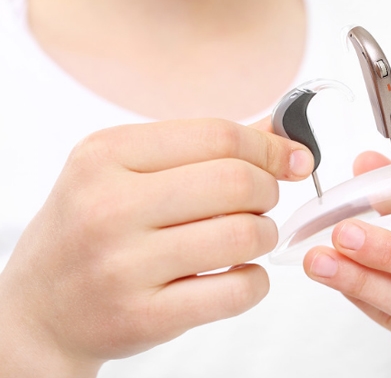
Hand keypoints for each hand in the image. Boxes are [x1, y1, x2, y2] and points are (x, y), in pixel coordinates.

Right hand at [0, 118, 313, 377]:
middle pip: (236, 182)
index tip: (290, 159)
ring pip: (243, 235)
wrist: (39, 308)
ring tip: (249, 237)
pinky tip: (239, 274)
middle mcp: (110, 206)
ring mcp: (123, 266)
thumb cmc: (90, 229)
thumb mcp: (125, 169)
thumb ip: (203, 147)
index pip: (218, 135)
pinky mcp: (143, 317)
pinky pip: (236, 291)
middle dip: (268, 190)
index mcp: (106, 155)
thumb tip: (281, 137)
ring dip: (265, 235)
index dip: (268, 147)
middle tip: (261, 202)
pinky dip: (256, 281)